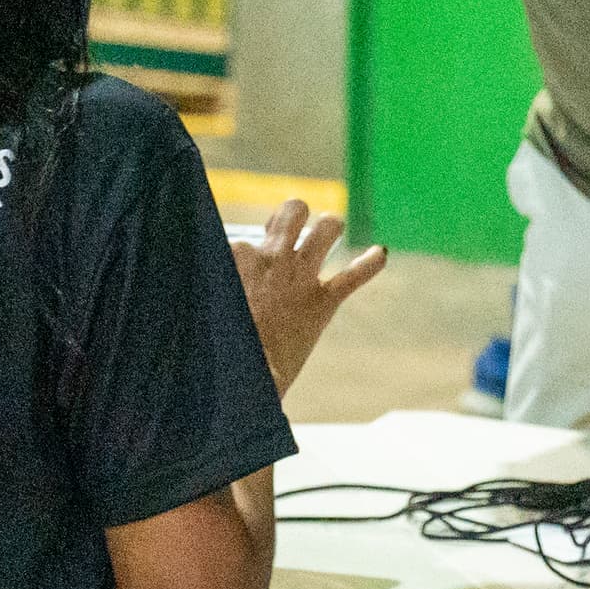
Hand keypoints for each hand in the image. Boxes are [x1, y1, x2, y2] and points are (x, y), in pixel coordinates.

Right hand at [231, 197, 384, 395]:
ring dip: (331, 227)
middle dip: (295, 213)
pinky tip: (380, 254)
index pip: (243, 239)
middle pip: (292, 211)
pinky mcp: (324, 302)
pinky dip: (370, 263)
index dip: (247, 252)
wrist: (247, 377)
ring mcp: (302, 277)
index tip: (246, 265)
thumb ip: (221, 287)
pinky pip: (354, 275)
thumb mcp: (210, 310)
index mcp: (239, 259)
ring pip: (328, 229)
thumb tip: (212, 279)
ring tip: (330, 230)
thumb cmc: (223, 348)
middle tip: (292, 230)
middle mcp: (274, 259)